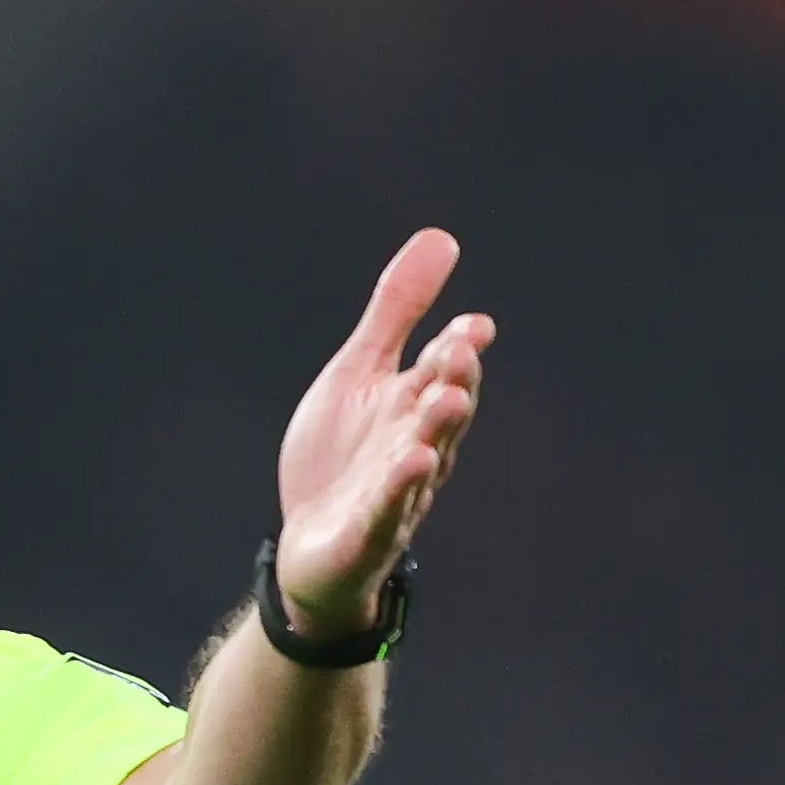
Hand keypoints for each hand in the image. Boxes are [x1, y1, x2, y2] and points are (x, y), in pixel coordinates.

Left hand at [271, 230, 493, 634]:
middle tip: (460, 349)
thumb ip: (397, 312)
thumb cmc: (341, 457)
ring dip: (437, 430)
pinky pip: (388, 510)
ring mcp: (395, 493)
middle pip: (441, 410)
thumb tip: (441, 238)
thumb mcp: (360, 372)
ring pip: (424, 458)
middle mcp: (414, 446)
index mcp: (413, 404)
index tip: (472, 324)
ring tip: (447, 399)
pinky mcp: (368, 533)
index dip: (459, 348)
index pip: (444, 370)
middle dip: (453, 381)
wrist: (312, 546)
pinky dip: (399, 487)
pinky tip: (411, 461)